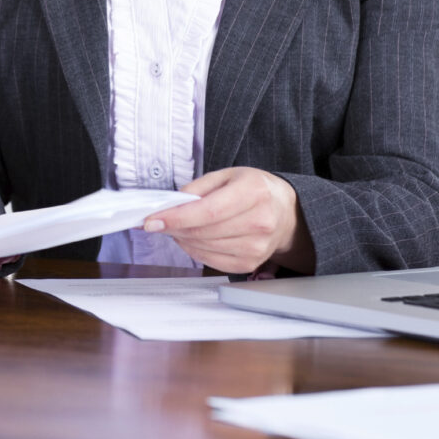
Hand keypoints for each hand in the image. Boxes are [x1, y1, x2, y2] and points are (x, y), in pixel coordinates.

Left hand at [141, 167, 312, 274]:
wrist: (286, 212)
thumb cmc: (254, 189)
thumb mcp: (227, 175)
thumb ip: (198, 187)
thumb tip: (170, 204)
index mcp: (254, 192)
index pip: (208, 211)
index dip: (177, 218)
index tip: (152, 220)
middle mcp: (260, 221)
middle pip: (204, 231)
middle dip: (173, 228)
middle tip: (158, 221)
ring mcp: (257, 247)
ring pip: (205, 248)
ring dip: (182, 239)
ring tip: (177, 227)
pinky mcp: (251, 263)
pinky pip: (212, 261)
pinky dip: (195, 251)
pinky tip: (191, 239)